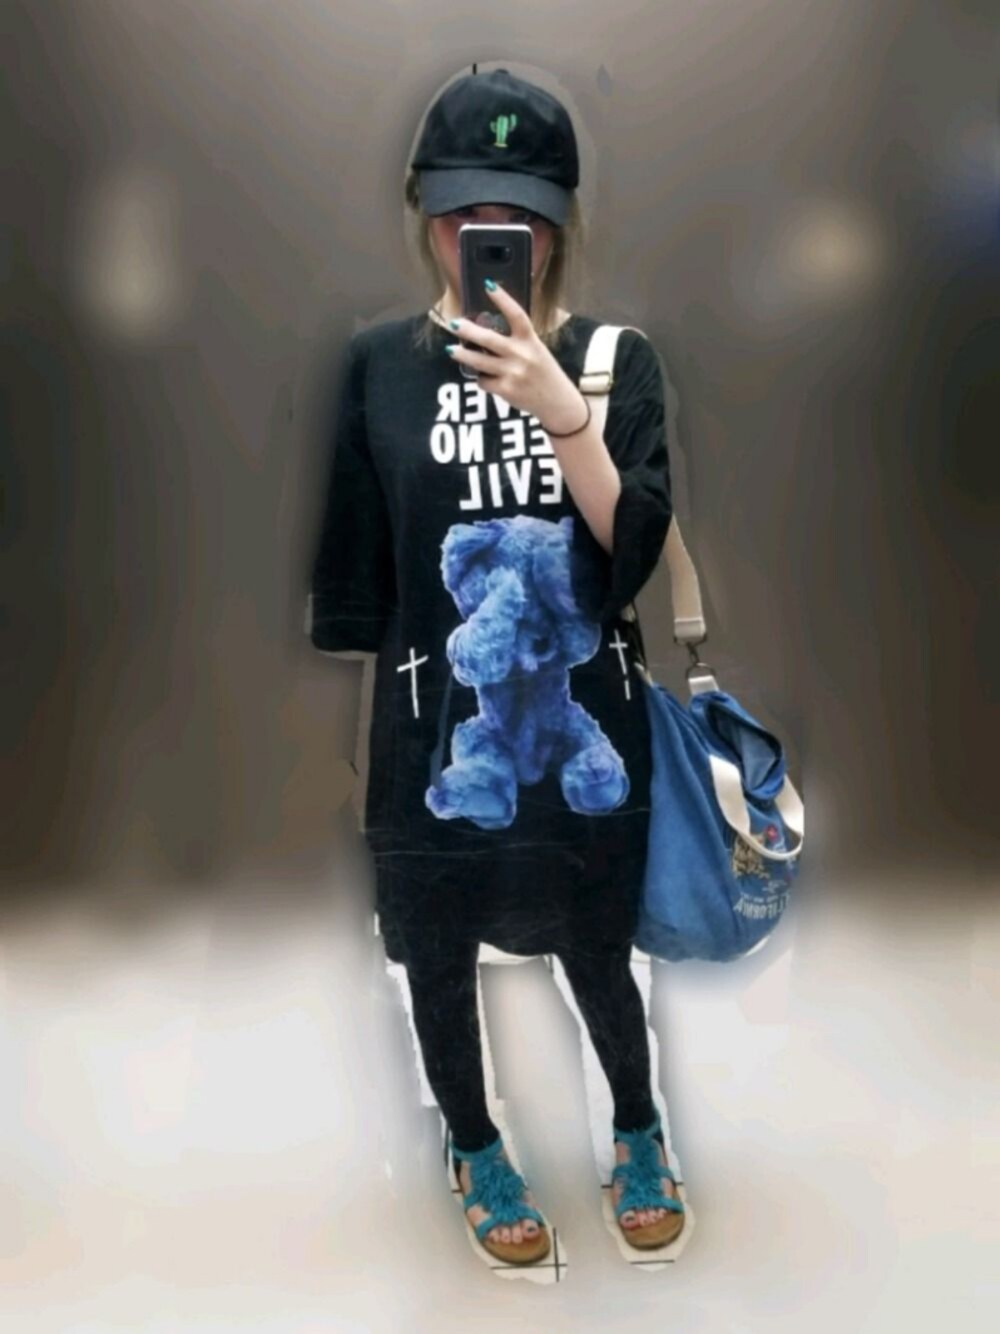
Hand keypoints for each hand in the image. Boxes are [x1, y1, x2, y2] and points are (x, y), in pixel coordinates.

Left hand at [446, 283, 587, 434]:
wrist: (557, 401)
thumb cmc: (543, 372)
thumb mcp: (536, 350)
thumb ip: (516, 342)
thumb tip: (484, 335)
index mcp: (530, 340)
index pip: (516, 315)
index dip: (502, 299)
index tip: (488, 285)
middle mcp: (522, 354)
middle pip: (489, 339)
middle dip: (468, 331)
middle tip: (454, 324)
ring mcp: (513, 373)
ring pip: (479, 362)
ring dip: (462, 355)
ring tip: (451, 350)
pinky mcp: (507, 389)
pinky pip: (484, 381)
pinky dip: (482, 379)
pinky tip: (486, 378)